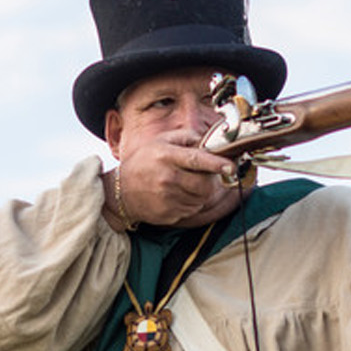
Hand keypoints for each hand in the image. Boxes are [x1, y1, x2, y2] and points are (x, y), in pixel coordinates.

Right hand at [109, 129, 239, 228]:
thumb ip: (185, 137)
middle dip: (209, 180)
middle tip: (203, 175)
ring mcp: (167, 198)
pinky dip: (190, 203)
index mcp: (166, 156)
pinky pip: (192, 210)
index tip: (230, 167)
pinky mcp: (168, 214)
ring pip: (201, 198)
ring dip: (200, 192)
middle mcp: (167, 178)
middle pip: (204, 183)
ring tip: (185, 184)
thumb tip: (206, 141)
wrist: (120, 192)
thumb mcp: (159, 141)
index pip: (197, 159)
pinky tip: (178, 195)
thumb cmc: (142, 163)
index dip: (216, 163)